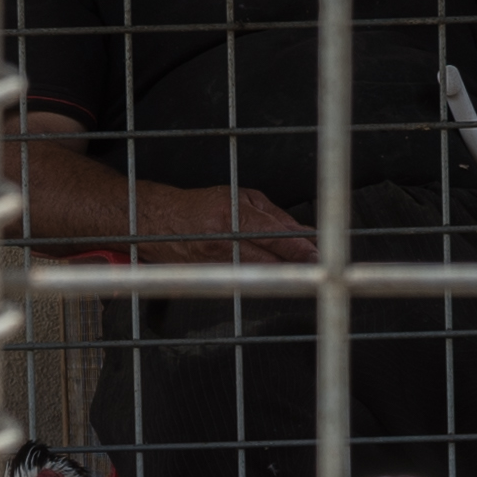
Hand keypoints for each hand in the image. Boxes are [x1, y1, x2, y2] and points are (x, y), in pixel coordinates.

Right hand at [137, 179, 317, 264]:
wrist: (158, 222)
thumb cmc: (200, 206)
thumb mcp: (240, 197)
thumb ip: (272, 215)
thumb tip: (299, 232)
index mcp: (233, 215)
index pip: (276, 235)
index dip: (300, 247)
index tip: (318, 253)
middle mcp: (225, 241)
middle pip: (272, 259)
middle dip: (297, 263)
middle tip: (317, 265)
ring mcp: (217, 262)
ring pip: (260, 273)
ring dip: (282, 272)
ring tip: (299, 270)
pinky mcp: (212, 276)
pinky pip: (244, 279)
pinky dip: (262, 277)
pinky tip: (273, 274)